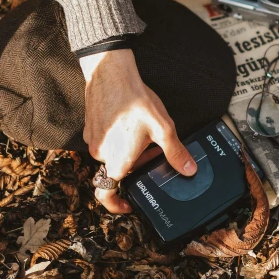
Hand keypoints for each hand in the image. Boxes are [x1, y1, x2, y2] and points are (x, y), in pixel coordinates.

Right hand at [79, 48, 195, 212]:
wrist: (111, 73)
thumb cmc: (135, 101)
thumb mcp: (163, 128)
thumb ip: (175, 153)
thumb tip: (188, 170)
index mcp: (118, 160)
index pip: (107, 193)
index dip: (116, 205)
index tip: (128, 205)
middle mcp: (101, 154)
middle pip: (118, 169)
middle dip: (137, 164)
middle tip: (153, 151)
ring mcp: (93, 140)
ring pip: (112, 154)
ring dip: (128, 149)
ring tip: (144, 131)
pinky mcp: (90, 126)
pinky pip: (105, 139)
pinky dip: (118, 136)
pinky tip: (131, 120)